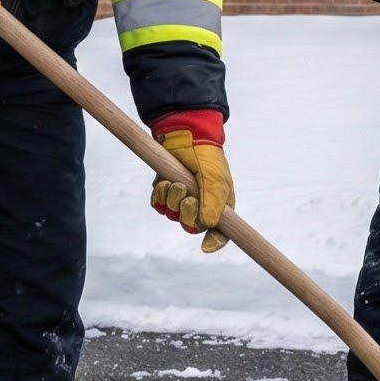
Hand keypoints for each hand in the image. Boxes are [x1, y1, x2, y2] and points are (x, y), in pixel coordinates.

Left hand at [149, 109, 232, 252]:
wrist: (183, 134)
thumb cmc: (205, 155)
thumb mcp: (215, 178)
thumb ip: (213, 201)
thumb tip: (209, 224)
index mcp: (220, 204)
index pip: (220, 231)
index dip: (214, 241)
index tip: (205, 247)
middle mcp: (201, 204)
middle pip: (191, 225)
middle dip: (186, 213)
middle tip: (186, 195)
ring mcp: (182, 198)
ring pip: (172, 215)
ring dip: (171, 200)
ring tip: (174, 182)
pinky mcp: (166, 190)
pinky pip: (159, 205)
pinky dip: (159, 196)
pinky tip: (164, 183)